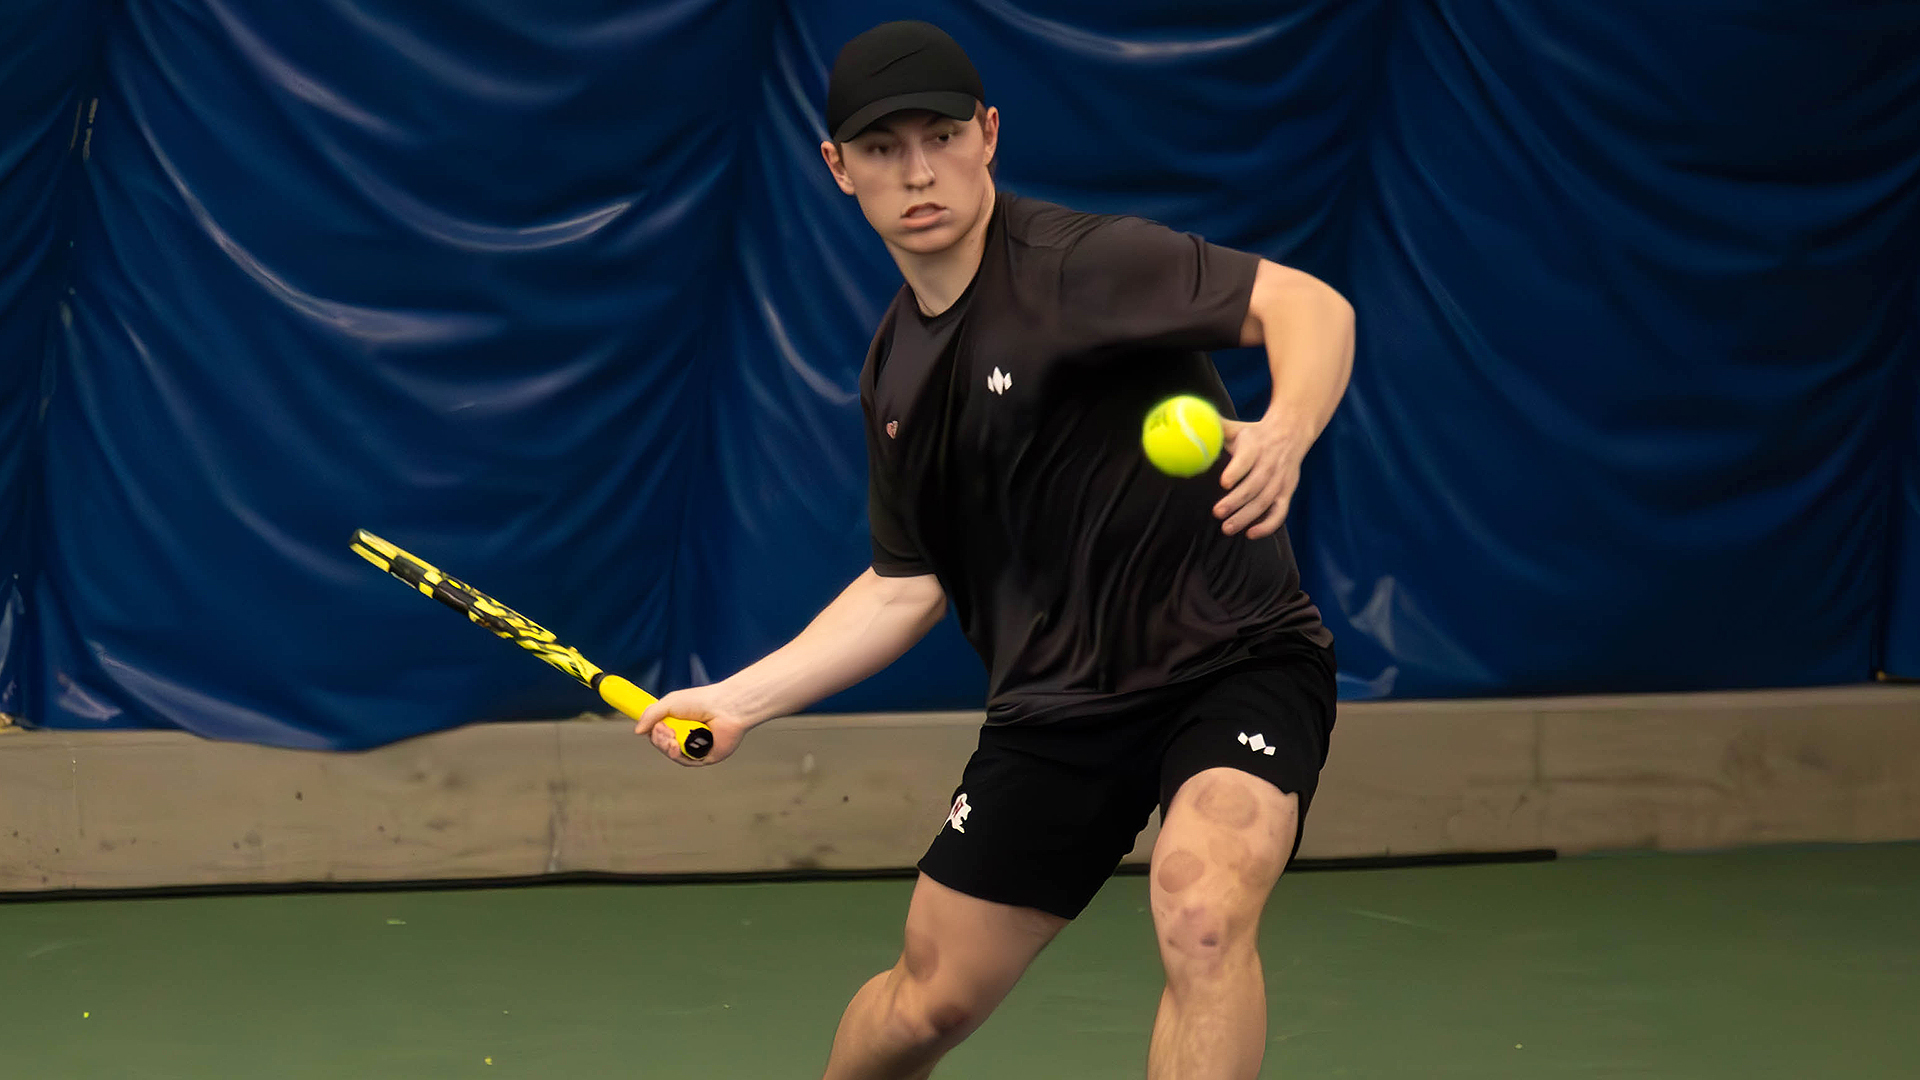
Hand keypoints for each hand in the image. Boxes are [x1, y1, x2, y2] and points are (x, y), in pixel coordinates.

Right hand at [634, 684, 753, 766]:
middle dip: (659, 739)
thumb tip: (637, 731)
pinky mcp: (705, 756)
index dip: (653, 731)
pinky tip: (676, 746)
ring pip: (672, 754)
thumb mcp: (670, 703)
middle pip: (663, 744)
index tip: (651, 726)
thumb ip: (651, 714)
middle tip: (665, 730)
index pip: (658, 732)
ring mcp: (695, 746)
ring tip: (672, 737)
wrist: (725, 708)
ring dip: (666, 746)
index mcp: (679, 721)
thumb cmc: (701, 701)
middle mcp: (686, 734)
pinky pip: (686, 761)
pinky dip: (678, 755)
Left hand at [1213, 416, 1302, 538]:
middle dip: (1236, 501)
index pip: (1247, 459)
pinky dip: (1268, 525)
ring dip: (1246, 516)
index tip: (1223, 482)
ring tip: (1227, 527)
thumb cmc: (1255, 434)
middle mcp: (1269, 464)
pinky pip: (1280, 512)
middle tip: (1217, 513)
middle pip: (1254, 485)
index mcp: (1255, 446)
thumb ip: (1214, 429)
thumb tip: (1186, 423)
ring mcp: (1280, 480)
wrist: (1291, 432)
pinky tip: (1251, 533)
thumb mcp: (1236, 428)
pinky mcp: (1287, 492)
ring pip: (1264, 501)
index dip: (1236, 471)